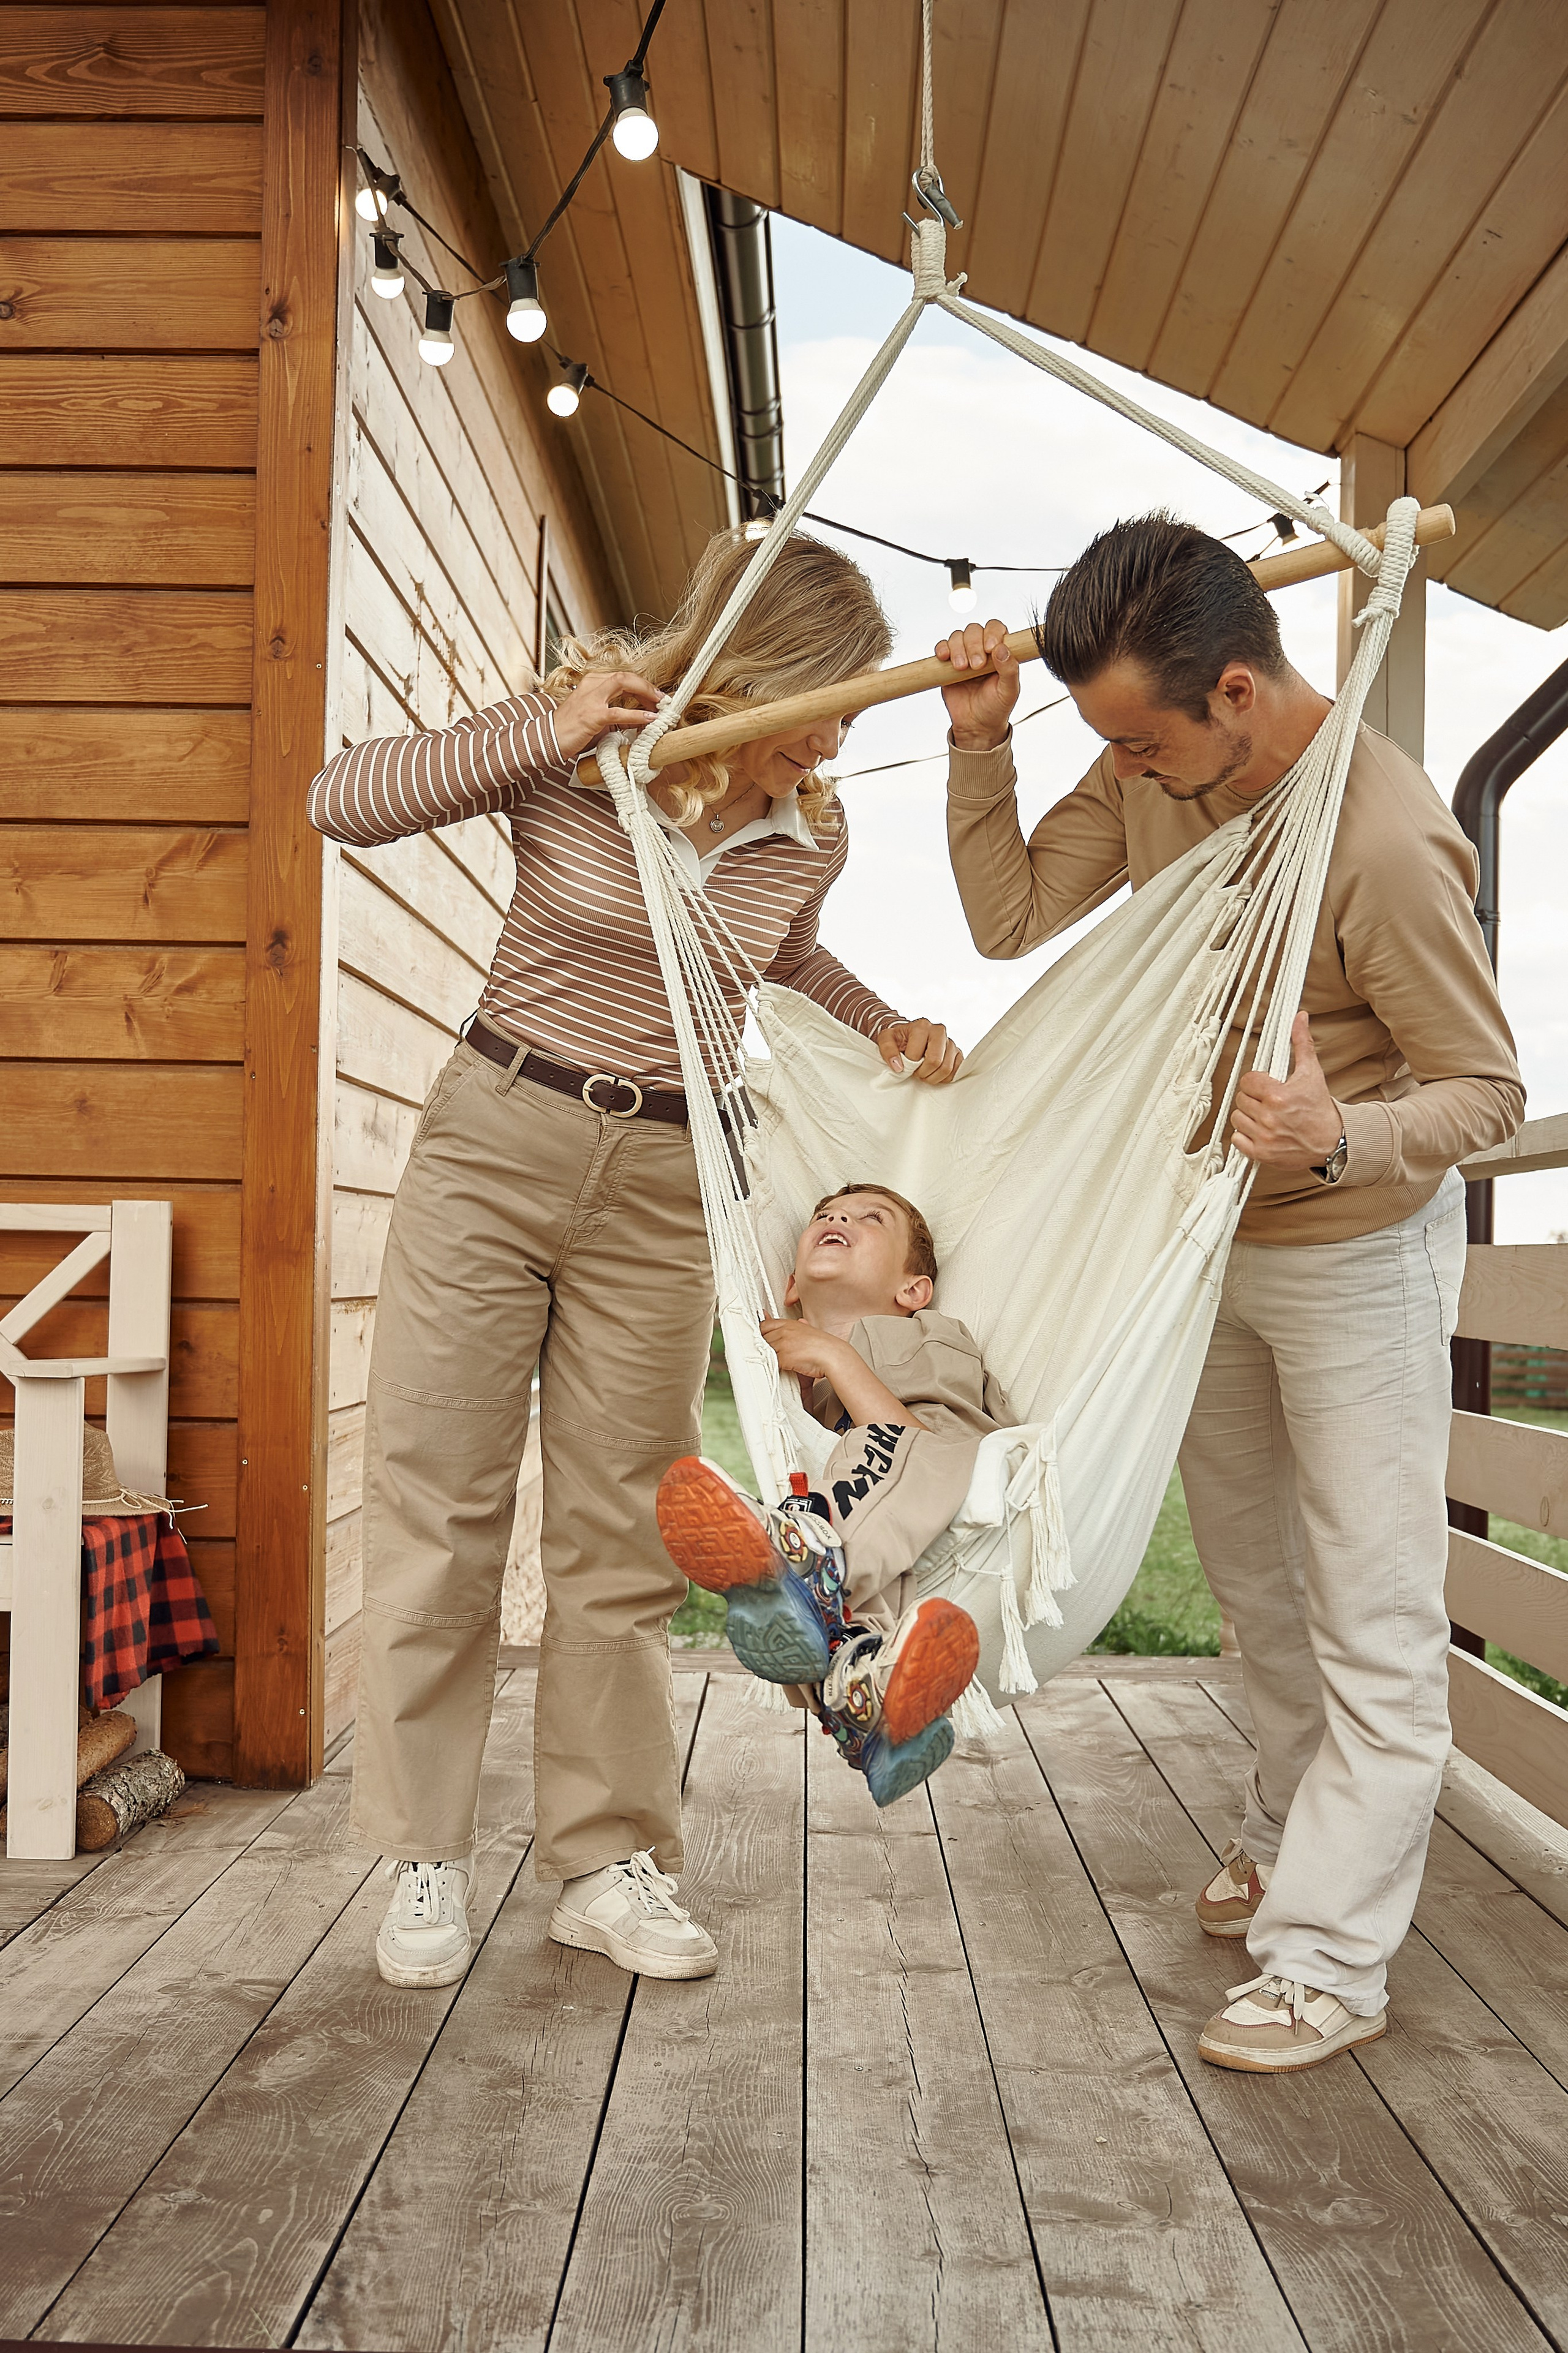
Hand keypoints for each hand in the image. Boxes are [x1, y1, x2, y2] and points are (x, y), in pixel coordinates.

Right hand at [552, 669, 662, 759]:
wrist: (548, 739)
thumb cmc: (572, 730)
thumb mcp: (598, 718)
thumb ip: (618, 715)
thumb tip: (642, 718)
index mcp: (592, 682)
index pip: (622, 677)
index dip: (642, 685)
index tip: (655, 697)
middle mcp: (592, 684)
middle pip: (626, 676)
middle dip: (647, 686)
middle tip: (662, 699)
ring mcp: (591, 698)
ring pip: (624, 683)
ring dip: (646, 693)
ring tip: (660, 705)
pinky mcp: (593, 714)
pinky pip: (619, 711)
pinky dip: (638, 714)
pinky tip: (650, 719)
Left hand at [760, 1317, 847, 1384]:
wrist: (832, 1356)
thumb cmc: (824, 1347)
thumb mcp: (810, 1331)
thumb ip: (800, 1327)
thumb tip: (800, 1321)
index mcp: (790, 1324)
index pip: (765, 1324)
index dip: (760, 1332)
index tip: (757, 1337)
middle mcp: (784, 1331)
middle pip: (762, 1337)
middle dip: (761, 1345)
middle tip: (764, 1352)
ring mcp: (783, 1343)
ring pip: (764, 1350)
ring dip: (766, 1356)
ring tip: (770, 1361)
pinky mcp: (783, 1356)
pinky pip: (770, 1361)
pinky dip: (771, 1364)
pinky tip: (776, 1367)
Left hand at [876, 1017, 962, 1084]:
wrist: (910, 1036)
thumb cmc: (899, 1039)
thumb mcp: (886, 1040)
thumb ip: (888, 1050)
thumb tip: (898, 1066)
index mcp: (922, 1026)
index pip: (917, 1055)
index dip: (909, 1066)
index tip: (905, 1066)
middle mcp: (939, 1030)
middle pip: (935, 1061)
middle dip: (923, 1073)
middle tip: (916, 1072)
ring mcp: (950, 1042)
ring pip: (947, 1068)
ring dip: (933, 1077)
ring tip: (924, 1073)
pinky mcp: (958, 1053)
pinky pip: (956, 1071)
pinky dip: (944, 1078)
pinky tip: (935, 1073)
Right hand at [935, 618, 1019, 752]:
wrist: (975, 725)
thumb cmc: (995, 707)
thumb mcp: (1009, 691)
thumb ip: (1010, 669)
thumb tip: (1002, 649)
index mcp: (1000, 652)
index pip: (996, 629)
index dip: (992, 633)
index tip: (990, 648)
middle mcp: (982, 649)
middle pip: (974, 630)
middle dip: (973, 645)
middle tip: (976, 666)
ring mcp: (964, 655)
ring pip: (958, 636)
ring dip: (958, 649)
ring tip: (961, 668)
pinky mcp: (947, 664)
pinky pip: (942, 647)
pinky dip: (942, 648)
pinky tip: (945, 658)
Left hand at [1231, 1013, 1343, 1170]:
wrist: (1332, 1142)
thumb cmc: (1320, 1108)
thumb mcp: (1312, 1073)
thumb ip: (1302, 1043)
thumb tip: (1299, 1017)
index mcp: (1278, 1095)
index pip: (1247, 1080)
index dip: (1256, 1081)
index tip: (1267, 1085)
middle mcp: (1268, 1117)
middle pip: (1241, 1099)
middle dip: (1253, 1098)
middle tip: (1268, 1101)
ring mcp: (1264, 1137)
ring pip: (1237, 1118)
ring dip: (1248, 1116)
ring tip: (1265, 1115)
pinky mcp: (1261, 1154)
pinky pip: (1236, 1140)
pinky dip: (1245, 1136)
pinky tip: (1260, 1131)